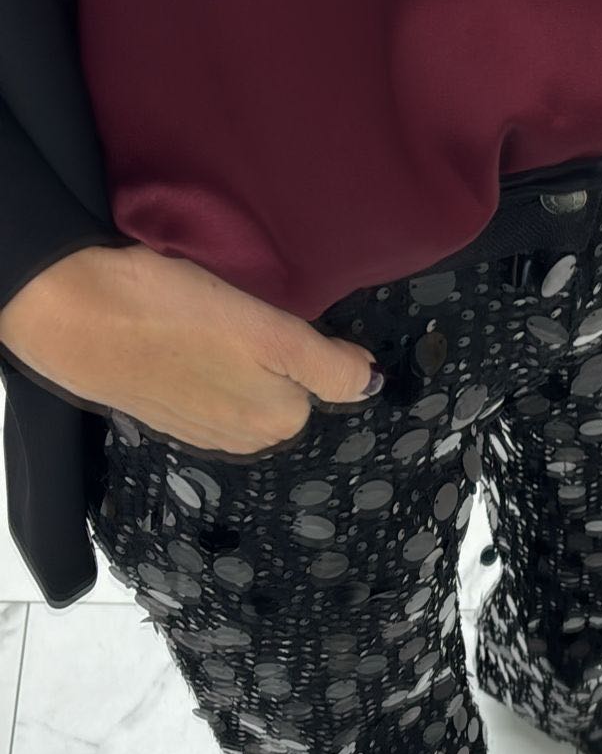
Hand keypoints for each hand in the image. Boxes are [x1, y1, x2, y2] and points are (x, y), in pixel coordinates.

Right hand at [0, 242, 381, 455]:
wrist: (78, 318)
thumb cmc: (174, 314)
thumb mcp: (271, 333)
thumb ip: (329, 366)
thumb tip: (371, 385)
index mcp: (280, 422)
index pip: (320, 379)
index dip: (300, 341)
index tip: (270, 316)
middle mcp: (248, 439)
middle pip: (284, 388)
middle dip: (269, 357)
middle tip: (233, 316)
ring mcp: (206, 433)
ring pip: (244, 389)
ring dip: (233, 360)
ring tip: (203, 325)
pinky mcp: (169, 416)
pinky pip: (207, 390)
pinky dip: (201, 366)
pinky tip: (180, 341)